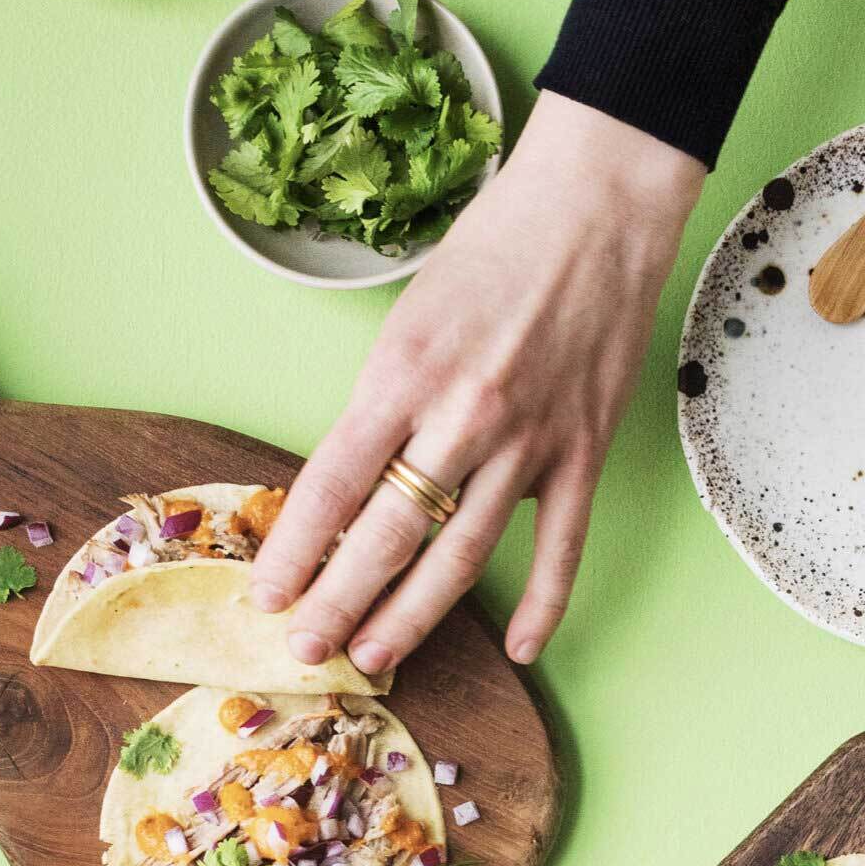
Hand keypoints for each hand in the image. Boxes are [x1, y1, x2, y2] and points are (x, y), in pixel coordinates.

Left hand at [250, 92, 705, 671]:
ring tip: (374, 657)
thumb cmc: (493, 247)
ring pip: (461, 557)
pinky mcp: (583, 451)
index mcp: (403, 375)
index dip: (293, 552)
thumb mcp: (409, 315)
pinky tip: (519, 648)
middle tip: (306, 649)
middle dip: (337, 605)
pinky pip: (560, 548)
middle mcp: (462, 417)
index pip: (330, 486)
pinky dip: (542, 605)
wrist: (596, 208)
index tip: (267, 595)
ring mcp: (529, 442)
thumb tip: (351, 484)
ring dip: (412, 617)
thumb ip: (382, 401)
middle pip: (386, 538)